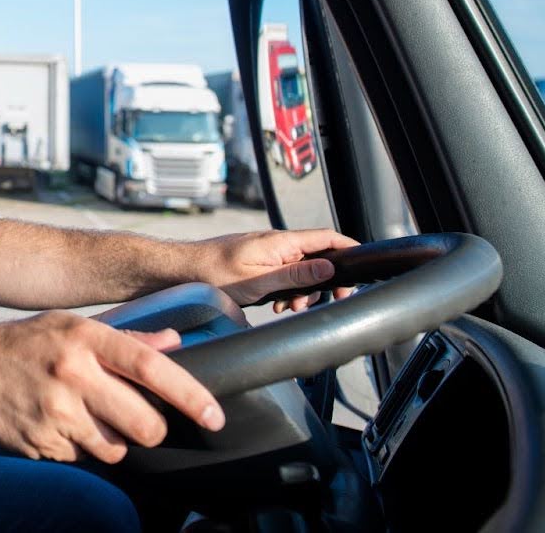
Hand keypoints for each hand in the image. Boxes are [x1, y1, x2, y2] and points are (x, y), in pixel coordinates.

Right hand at [0, 311, 224, 464]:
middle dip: (150, 430)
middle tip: (137, 420)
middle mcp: (71, 375)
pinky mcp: (40, 444)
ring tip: (86, 416)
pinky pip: (81, 459)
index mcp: (86, 340)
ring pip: (115, 450)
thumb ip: (128, 339)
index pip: (150, 368)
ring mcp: (54, 413)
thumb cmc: (29, 343)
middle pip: (144, 426)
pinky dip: (78, 448)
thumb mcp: (75, 328)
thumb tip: (175, 343)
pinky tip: (57, 423)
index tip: (213, 416)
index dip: (189, 395)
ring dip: (111, 441)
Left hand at [196, 228, 358, 310]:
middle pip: (318, 257)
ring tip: (289, 307)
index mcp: (281, 242)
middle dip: (324, 282)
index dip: (349, 249)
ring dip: (302, 290)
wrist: (182, 269)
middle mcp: (278, 243)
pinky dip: (287, 289)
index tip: (362, 266)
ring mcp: (269, 251)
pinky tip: (277, 303)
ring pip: (302, 269)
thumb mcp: (258, 281)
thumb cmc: (213, 273)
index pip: (326, 237)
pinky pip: (285, 273)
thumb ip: (295, 275)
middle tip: (319, 303)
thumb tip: (329, 268)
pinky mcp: (260, 261)